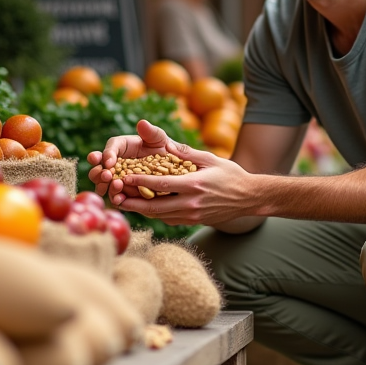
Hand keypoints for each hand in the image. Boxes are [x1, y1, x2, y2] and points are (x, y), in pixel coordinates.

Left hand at [86, 119, 253, 224]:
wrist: (249, 198)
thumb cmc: (231, 175)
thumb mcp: (210, 159)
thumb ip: (185, 153)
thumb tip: (165, 143)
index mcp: (194, 185)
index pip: (161, 185)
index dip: (141, 181)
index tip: (125, 177)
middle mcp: (191, 204)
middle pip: (155, 207)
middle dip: (133, 202)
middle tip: (116, 197)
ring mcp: (192, 215)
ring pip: (160, 216)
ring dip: (141, 210)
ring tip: (124, 203)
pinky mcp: (193, 222)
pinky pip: (169, 219)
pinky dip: (155, 214)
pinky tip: (144, 207)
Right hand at [87, 119, 195, 201]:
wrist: (175, 169)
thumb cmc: (165, 149)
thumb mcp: (160, 139)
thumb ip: (151, 132)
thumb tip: (142, 123)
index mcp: (122, 146)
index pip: (110, 147)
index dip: (107, 154)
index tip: (110, 162)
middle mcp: (116, 162)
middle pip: (100, 166)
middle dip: (99, 171)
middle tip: (106, 175)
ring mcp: (118, 177)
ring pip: (104, 182)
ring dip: (105, 185)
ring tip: (116, 186)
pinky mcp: (124, 192)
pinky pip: (116, 196)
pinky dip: (115, 198)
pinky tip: (119, 200)